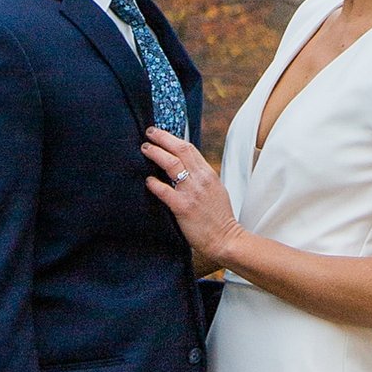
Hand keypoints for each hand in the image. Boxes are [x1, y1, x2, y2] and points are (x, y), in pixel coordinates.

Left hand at [144, 125, 238, 265]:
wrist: (226, 239)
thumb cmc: (219, 218)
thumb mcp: (214, 190)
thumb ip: (200, 178)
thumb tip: (184, 168)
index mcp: (208, 174)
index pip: (189, 148)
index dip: (173, 138)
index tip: (161, 133)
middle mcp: (201, 179)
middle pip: (180, 150)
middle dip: (162, 138)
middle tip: (149, 132)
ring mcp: (192, 192)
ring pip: (171, 164)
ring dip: (156, 153)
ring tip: (145, 148)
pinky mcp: (183, 207)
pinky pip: (164, 190)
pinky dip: (154, 183)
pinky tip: (147, 181)